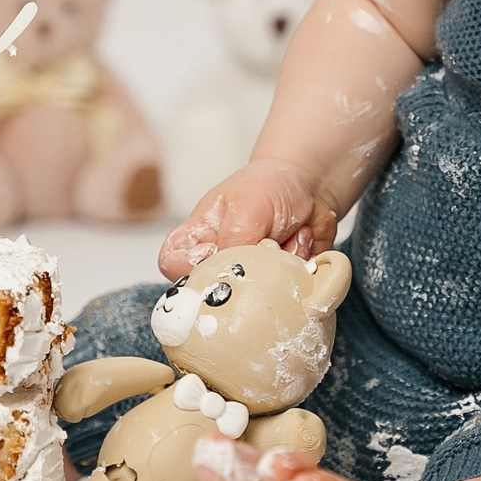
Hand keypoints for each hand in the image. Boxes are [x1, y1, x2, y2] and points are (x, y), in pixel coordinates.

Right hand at [157, 157, 339, 277]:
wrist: (308, 186)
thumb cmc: (268, 186)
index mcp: (197, 238)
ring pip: (258, 294)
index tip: (220, 252)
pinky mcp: (276, 284)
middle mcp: (218, 261)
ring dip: (280, 262)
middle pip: (216, 290)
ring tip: (285, 233)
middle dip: (251, 267)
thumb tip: (231, 274)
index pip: (172, 264)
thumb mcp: (247, 206)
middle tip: (266, 238)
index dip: (191, 267)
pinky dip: (301, 266)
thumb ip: (233, 241)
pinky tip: (299, 241)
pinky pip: (288, 292)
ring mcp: (249, 276)